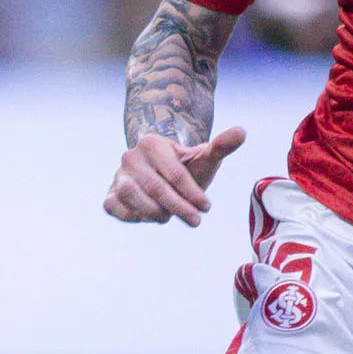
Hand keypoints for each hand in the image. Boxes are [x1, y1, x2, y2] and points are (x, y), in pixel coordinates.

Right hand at [103, 127, 245, 225]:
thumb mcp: (205, 157)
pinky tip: (150, 217)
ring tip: (170, 217)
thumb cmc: (185, 167)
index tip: (207, 207)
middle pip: (156, 188)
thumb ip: (222, 146)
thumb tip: (242, 132)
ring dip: (155, 212)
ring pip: (132, 197)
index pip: (175, 173)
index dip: (193, 194)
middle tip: (196, 221)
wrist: (160, 172)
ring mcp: (118, 175)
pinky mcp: (110, 194)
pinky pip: (115, 207)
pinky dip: (132, 216)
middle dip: (179, 208)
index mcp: (152, 143)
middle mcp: (130, 156)